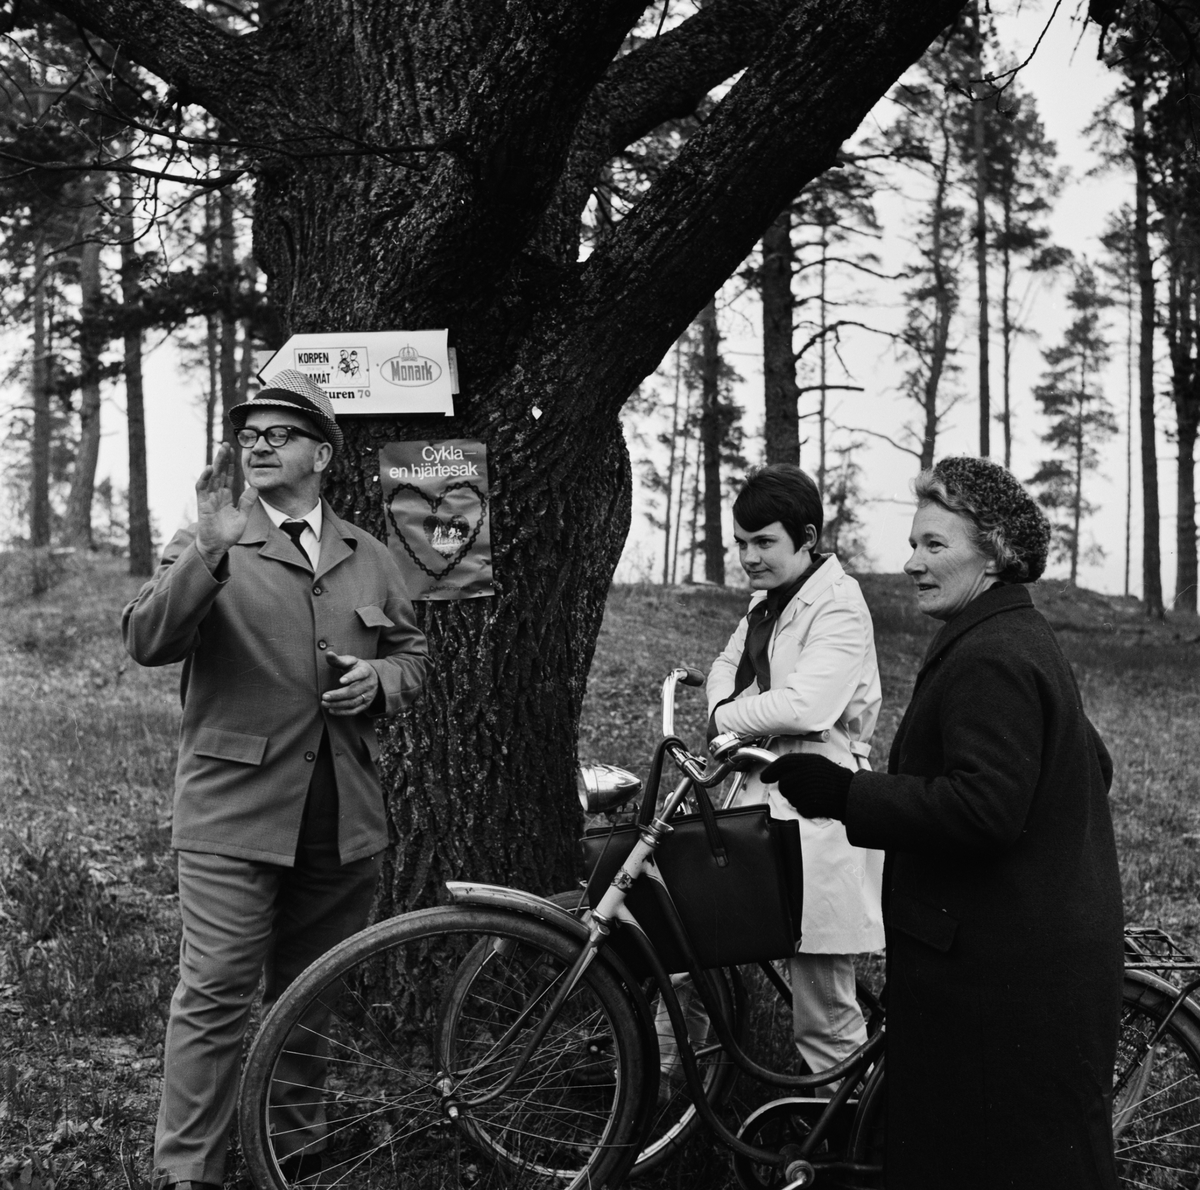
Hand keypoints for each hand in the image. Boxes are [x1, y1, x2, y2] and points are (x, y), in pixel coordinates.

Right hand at [196, 442, 257, 563]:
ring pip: (212, 476)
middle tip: (227, 444)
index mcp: (226, 497)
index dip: (232, 465)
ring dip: (216, 463)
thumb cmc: (228, 534)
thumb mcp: (242, 517)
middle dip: (223, 459)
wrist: (217, 547)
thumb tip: (255, 488)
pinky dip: (205, 477)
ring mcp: (208, 498)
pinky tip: (210, 468)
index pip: (229, 477)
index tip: (236, 453)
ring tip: (221, 450)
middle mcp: (216, 495)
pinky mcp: (202, 504)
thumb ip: (247, 503)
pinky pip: (202, 488)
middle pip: (220, 473)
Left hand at [322, 653, 380, 715]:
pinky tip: (331, 710)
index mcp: (366, 671)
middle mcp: (369, 684)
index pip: (360, 674)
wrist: (373, 678)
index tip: (340, 680)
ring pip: (353, 702)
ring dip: (338, 704)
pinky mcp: (366, 704)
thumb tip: (328, 654)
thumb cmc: (357, 668)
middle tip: (324, 696)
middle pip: (354, 691)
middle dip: (338, 695)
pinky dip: (343, 712)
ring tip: (324, 703)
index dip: (351, 677)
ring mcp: (369, 695)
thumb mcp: (351, 661)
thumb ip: (339, 659)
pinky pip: (354, 711)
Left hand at [759, 753, 853, 820]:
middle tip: (802, 789)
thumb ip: (798, 765)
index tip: (765, 777)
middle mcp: (806, 773)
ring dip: (798, 799)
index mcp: (808, 761)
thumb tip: (776, 772)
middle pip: (783, 784)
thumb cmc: (834, 779)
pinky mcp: (810, 804)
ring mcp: (807, 789)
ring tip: (814, 795)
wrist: (851, 794)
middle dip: (788, 789)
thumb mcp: (818, 764)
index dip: (771, 771)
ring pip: (790, 798)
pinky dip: (806, 809)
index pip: (782, 763)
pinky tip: (817, 804)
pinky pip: (800, 809)